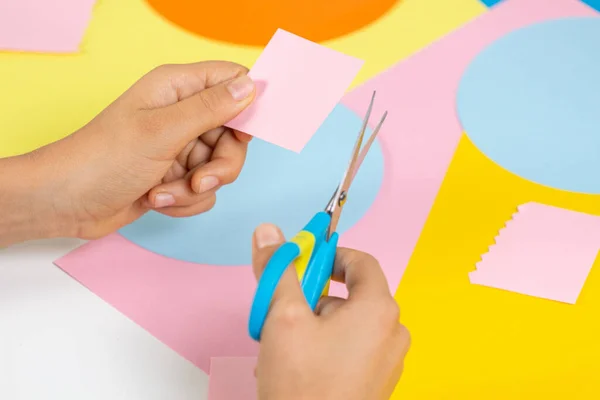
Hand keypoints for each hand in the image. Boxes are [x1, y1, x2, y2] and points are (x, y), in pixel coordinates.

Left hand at [22, 61, 255, 239]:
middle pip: (234, 135)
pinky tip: (155, 199)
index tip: (241, 136)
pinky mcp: (175, 175)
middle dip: (221, 165)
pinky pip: (204, 189)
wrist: (67, 203)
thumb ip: (211, 108)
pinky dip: (184, 200)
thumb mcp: (163, 131)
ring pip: (220, 167)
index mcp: (177, 88)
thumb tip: (250, 86)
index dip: (246, 108)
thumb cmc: (103, 160)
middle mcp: (182, 114)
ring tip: (161, 192)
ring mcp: (179, 146)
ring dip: (195, 188)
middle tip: (200, 179)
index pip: (232, 82)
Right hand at [251, 224, 409, 399]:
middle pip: (352, 295)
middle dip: (314, 297)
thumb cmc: (304, 385)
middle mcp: (392, 333)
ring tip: (286, 346)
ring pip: (348, 324)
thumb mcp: (283, 317)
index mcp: (378, 310)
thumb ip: (279, 270)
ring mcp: (387, 361)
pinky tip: (300, 366)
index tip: (306, 261)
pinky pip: (353, 349)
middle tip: (285, 310)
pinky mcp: (377, 383)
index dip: (331, 255)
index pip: (361, 262)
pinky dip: (326, 347)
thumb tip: (269, 233)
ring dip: (315, 325)